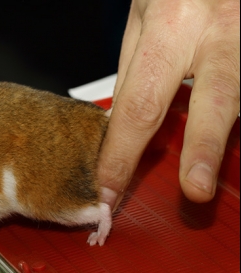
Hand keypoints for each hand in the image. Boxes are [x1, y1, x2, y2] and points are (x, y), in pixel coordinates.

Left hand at [98, 0, 239, 210]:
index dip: (122, 154)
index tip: (110, 187)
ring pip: (239, 95)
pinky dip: (239, 111)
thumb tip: (122, 124)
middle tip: (195, 190)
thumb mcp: (143, 17)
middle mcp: (217, 29)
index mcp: (170, 25)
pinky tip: (228, 137)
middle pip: (214, 101)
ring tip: (209, 173)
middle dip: (203, 150)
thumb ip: (137, 71)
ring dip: (222, 137)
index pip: (140, 105)